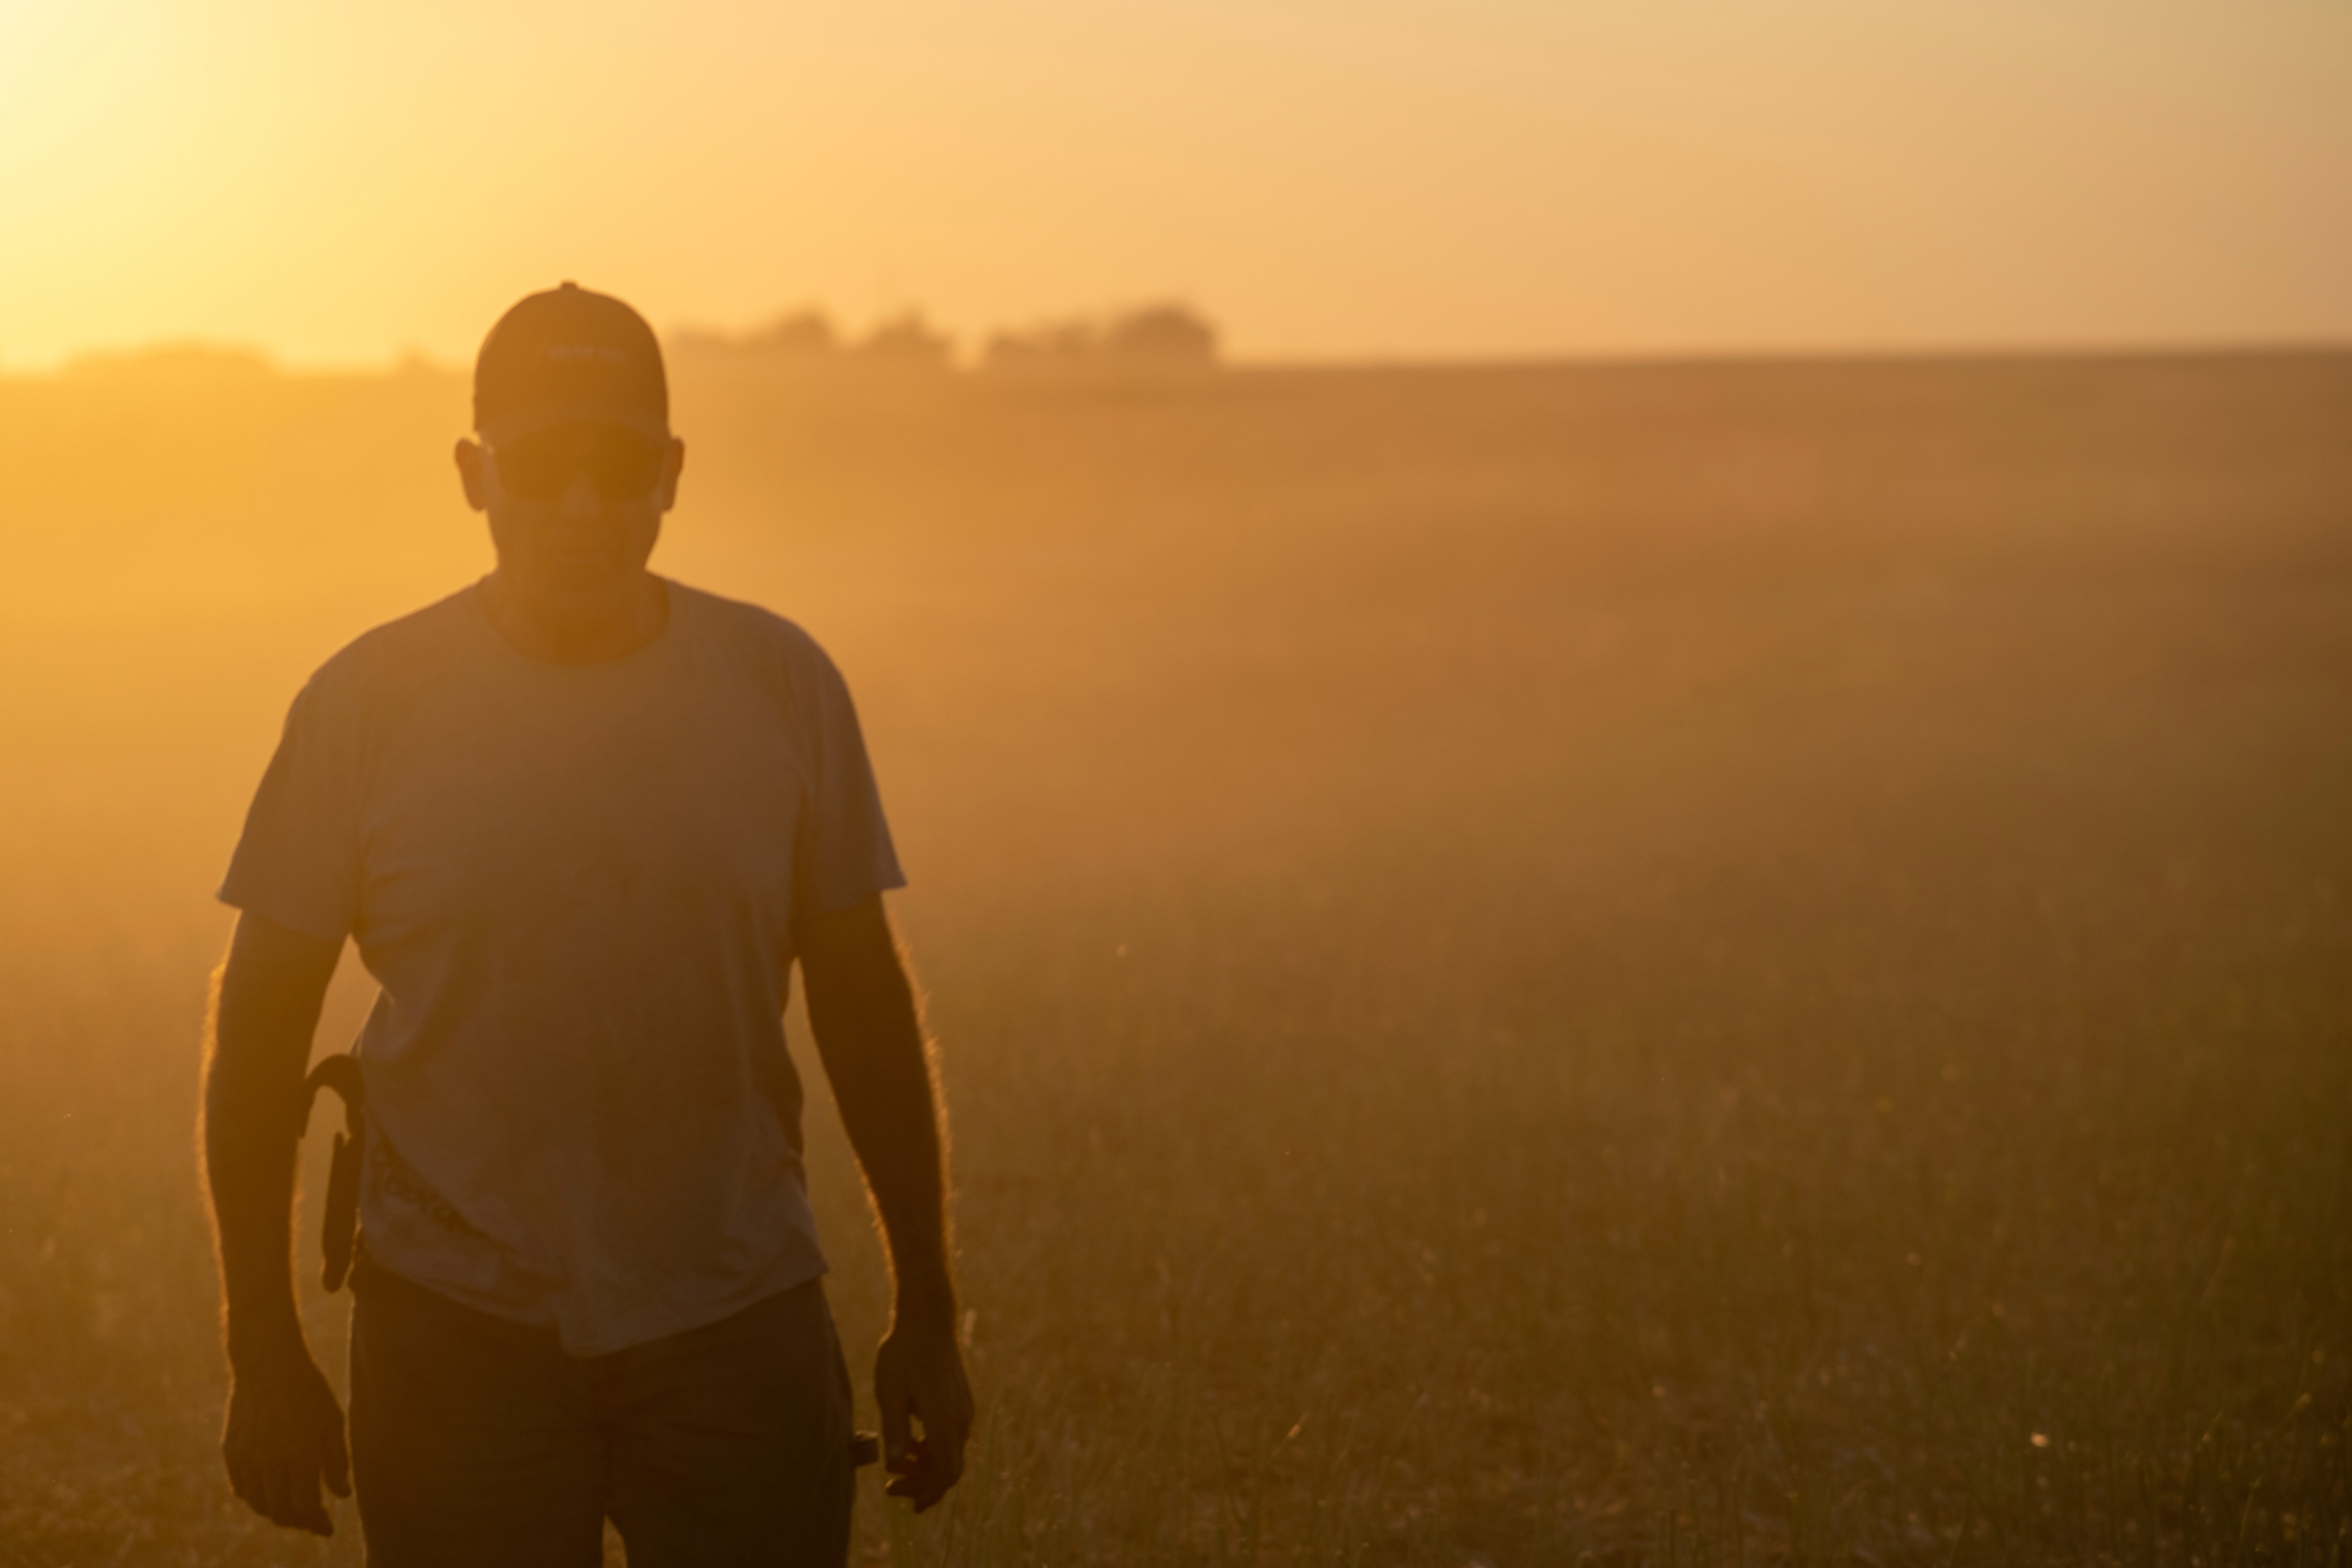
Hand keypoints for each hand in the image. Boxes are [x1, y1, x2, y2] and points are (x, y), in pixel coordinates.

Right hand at [222, 1339, 349, 1535]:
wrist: (267, 1365)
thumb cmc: (308, 1391)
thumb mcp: (333, 1422)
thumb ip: (337, 1461)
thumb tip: (341, 1496)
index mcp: (299, 1456)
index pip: (305, 1508)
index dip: (317, 1524)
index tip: (327, 1529)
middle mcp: (269, 1463)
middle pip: (280, 1513)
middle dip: (299, 1522)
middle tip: (312, 1520)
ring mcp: (246, 1459)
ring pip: (258, 1505)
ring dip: (277, 1513)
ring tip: (294, 1509)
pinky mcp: (231, 1452)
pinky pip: (242, 1489)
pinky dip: (256, 1499)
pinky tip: (270, 1494)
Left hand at [874, 1310, 974, 1512]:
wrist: (928, 1319)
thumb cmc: (903, 1353)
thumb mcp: (890, 1391)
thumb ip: (895, 1430)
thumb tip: (895, 1466)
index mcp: (944, 1419)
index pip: (947, 1471)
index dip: (929, 1492)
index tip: (905, 1503)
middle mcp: (961, 1418)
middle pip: (949, 1468)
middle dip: (922, 1485)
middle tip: (891, 1489)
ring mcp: (963, 1410)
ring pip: (950, 1453)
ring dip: (926, 1468)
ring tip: (898, 1468)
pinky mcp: (959, 1403)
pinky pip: (950, 1438)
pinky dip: (931, 1450)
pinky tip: (911, 1444)